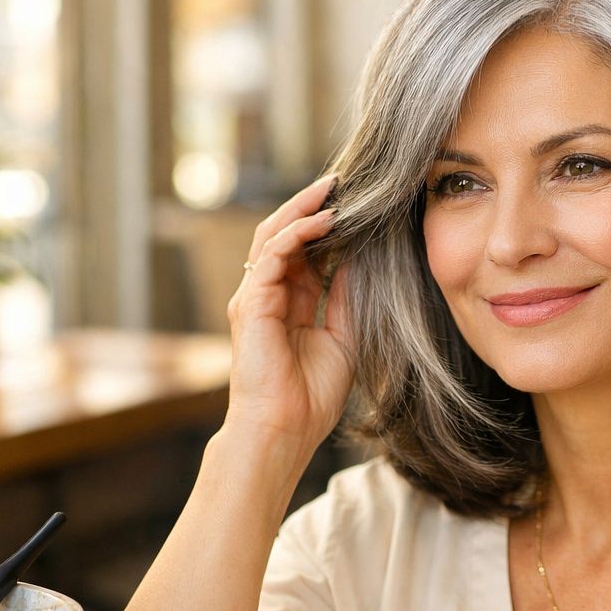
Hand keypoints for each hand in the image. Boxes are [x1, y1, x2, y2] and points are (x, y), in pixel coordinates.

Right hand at [223, 174, 354, 452]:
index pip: (304, 251)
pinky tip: (324, 221)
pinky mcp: (250, 303)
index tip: (356, 204)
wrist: (285, 429)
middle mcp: (267, 294)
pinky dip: (297, 234)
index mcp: (288, 303)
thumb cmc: (311, 395)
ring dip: (303, 210)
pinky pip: (271, 255)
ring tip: (332, 190)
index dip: (327, 226)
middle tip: (341, 181)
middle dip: (312, 206)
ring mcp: (255, 297)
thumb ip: (345, 297)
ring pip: (274, 236)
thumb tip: (361, 259)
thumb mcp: (343, 336)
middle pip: (285, 235)